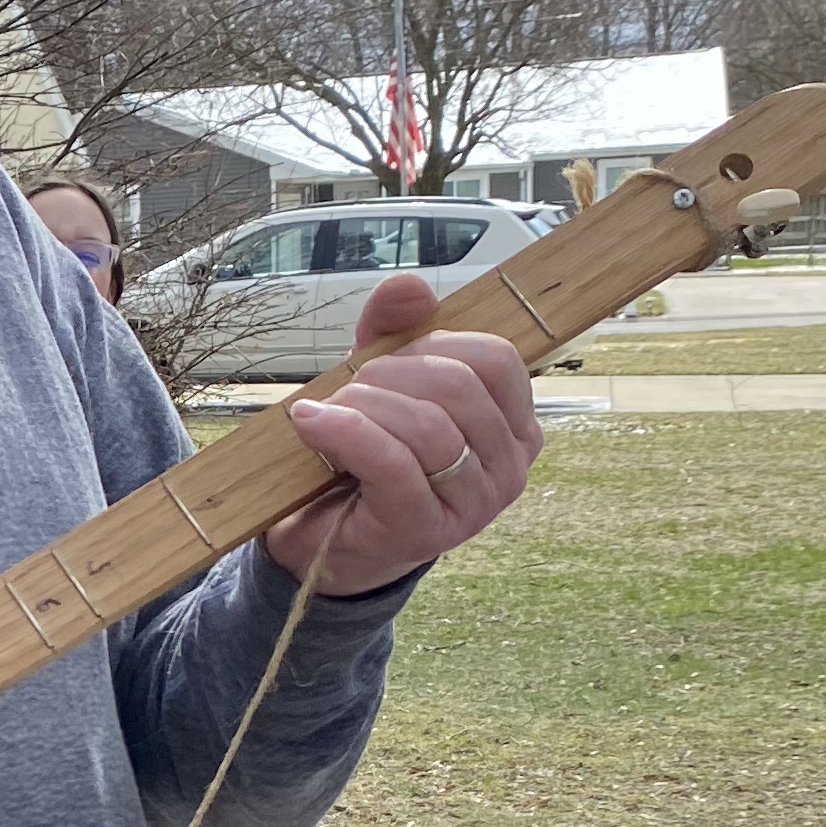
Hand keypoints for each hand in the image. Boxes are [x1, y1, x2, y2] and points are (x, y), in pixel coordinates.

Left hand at [265, 279, 544, 595]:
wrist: (323, 540)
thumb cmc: (363, 459)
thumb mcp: (380, 381)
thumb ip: (395, 330)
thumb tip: (409, 286)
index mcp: (515, 427)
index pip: (495, 359)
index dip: (431, 345)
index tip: (385, 361)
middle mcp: (510, 469)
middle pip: (457, 387)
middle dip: (388, 375)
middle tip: (346, 392)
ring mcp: (474, 505)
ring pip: (426, 425)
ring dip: (361, 406)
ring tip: (323, 414)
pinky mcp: (425, 530)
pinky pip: (393, 462)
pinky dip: (344, 432)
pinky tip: (310, 422)